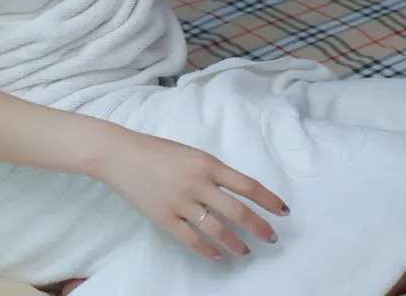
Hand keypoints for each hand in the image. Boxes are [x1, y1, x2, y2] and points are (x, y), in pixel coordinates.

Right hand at [100, 129, 288, 260]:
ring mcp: (181, 203)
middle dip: (259, 227)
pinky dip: (207, 250)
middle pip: (237, 211)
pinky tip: (217, 255)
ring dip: (235, 243)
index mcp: (207, 163)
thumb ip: (212, 171)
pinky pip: (192, 240)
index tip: (283, 211)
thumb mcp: (191, 153)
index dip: (268, 200)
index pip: (247, 185)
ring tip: (245, 251)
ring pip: (217, 230)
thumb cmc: (157, 150)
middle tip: (271, 238)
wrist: (122, 155)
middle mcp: (198, 183)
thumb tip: (234, 192)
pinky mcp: (165, 219)